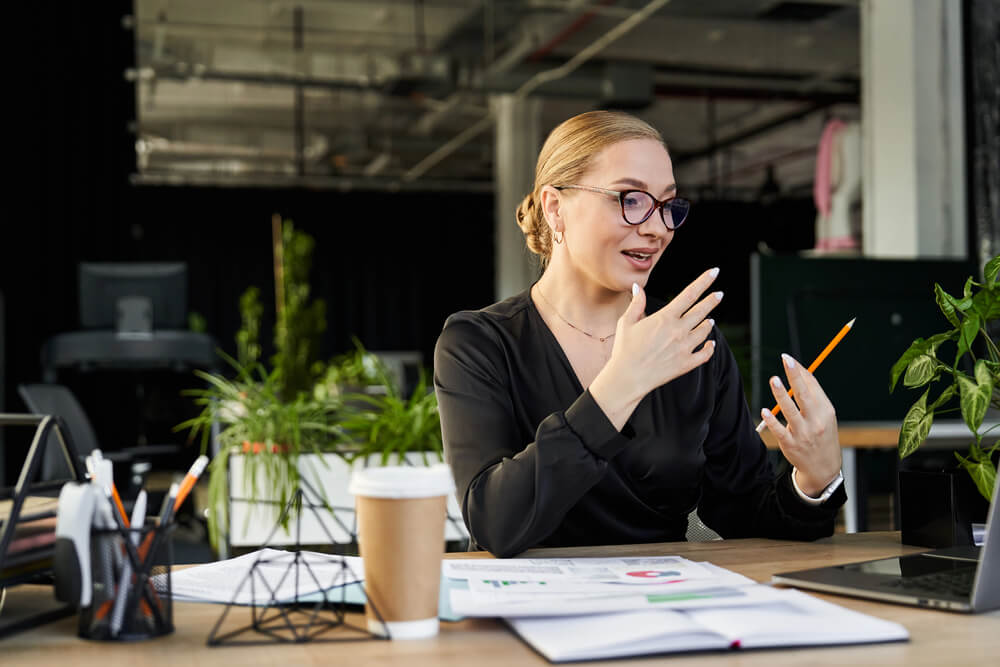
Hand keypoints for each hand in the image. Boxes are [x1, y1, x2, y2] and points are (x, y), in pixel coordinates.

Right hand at [590, 267, 721, 429]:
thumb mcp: (626, 322)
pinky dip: (710, 348)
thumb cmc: (624, 349)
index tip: (714, 272)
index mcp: (665, 318)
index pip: (689, 294)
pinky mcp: (686, 364)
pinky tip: (710, 344)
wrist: (627, 377)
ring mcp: (684, 348)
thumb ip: (637, 303)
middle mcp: (678, 331)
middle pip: (701, 311)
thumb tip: (638, 286)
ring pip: (704, 331)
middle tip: (719, 294)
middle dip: (712, 300)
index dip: (704, 281)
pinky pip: (705, 354)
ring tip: (710, 320)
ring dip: (708, 324)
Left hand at [759, 353, 841, 496]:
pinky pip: (779, 430)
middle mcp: (815, 420)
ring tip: (774, 380)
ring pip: (790, 410)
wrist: (824, 467)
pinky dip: (772, 421)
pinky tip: (764, 411)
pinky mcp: (790, 444)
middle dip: (795, 376)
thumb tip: (799, 371)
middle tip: (786, 360)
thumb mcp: (825, 415)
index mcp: (825, 410)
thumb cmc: (821, 433)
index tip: (788, 359)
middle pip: (804, 394)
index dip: (800, 371)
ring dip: (782, 394)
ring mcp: (803, 433)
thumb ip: (813, 395)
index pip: (813, 386)